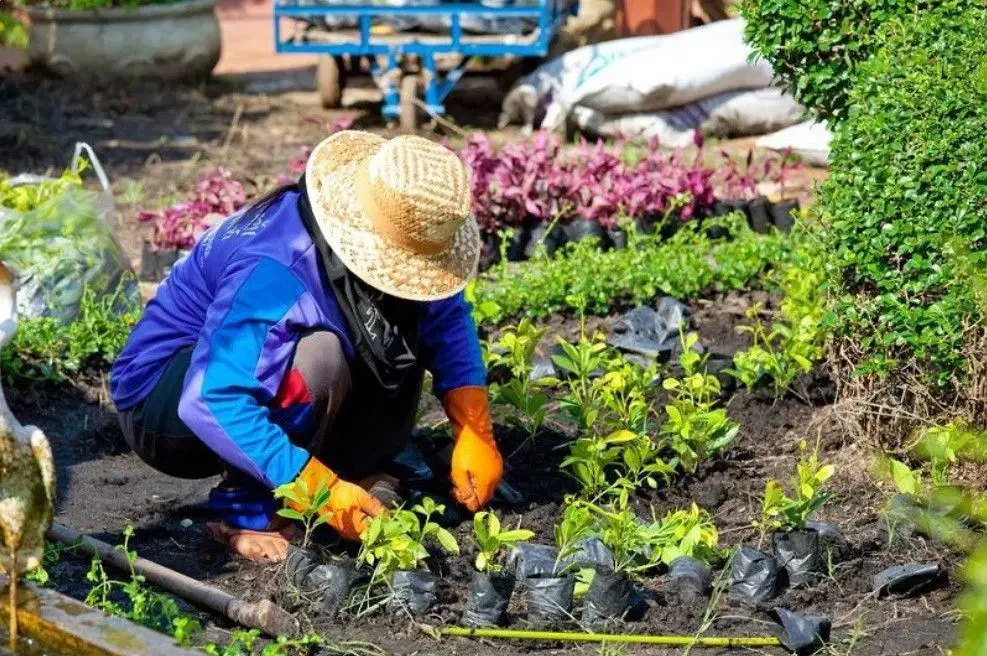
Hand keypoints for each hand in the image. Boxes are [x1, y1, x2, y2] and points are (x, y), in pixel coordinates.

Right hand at [323, 477, 385, 540]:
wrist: (322, 492)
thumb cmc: (343, 494)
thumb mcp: (362, 497)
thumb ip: (376, 508)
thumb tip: (390, 516)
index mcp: (358, 529)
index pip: (378, 534)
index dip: (386, 528)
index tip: (394, 522)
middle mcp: (352, 535)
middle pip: (371, 536)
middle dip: (380, 529)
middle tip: (388, 520)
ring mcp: (346, 534)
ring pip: (364, 535)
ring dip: (372, 529)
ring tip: (379, 519)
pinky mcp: (342, 530)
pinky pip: (357, 532)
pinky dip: (364, 527)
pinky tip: (368, 519)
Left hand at [444, 386, 502, 511]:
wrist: (475, 430)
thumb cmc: (465, 450)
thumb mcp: (458, 471)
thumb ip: (463, 488)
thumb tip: (468, 501)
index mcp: (487, 481)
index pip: (481, 501)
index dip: (470, 503)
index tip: (460, 498)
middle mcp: (496, 478)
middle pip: (486, 495)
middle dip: (475, 496)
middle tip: (461, 491)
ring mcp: (498, 469)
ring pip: (490, 486)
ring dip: (479, 487)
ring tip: (466, 481)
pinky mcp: (498, 462)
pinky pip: (492, 477)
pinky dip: (484, 479)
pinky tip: (473, 473)